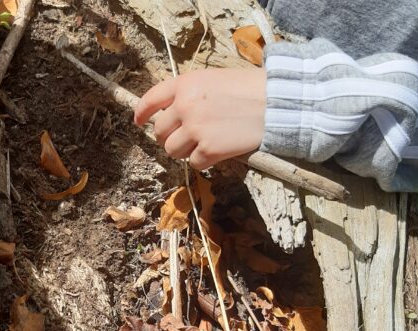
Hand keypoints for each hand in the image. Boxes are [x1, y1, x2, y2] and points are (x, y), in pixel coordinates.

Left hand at [134, 68, 266, 169]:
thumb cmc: (250, 89)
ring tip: (205, 142)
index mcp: (185, 84)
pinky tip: (219, 150)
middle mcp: (185, 106)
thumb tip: (171, 115)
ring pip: (173, 151)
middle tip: (187, 137)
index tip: (139, 122)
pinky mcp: (209, 149)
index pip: (150, 100)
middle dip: (170, 137)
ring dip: (186, 151)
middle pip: (160, 132)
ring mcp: (195, 129)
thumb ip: (189, 94)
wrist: (278, 102)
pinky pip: (195, 163)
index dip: (142, 113)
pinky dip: (205, 161)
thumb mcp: (213, 79)